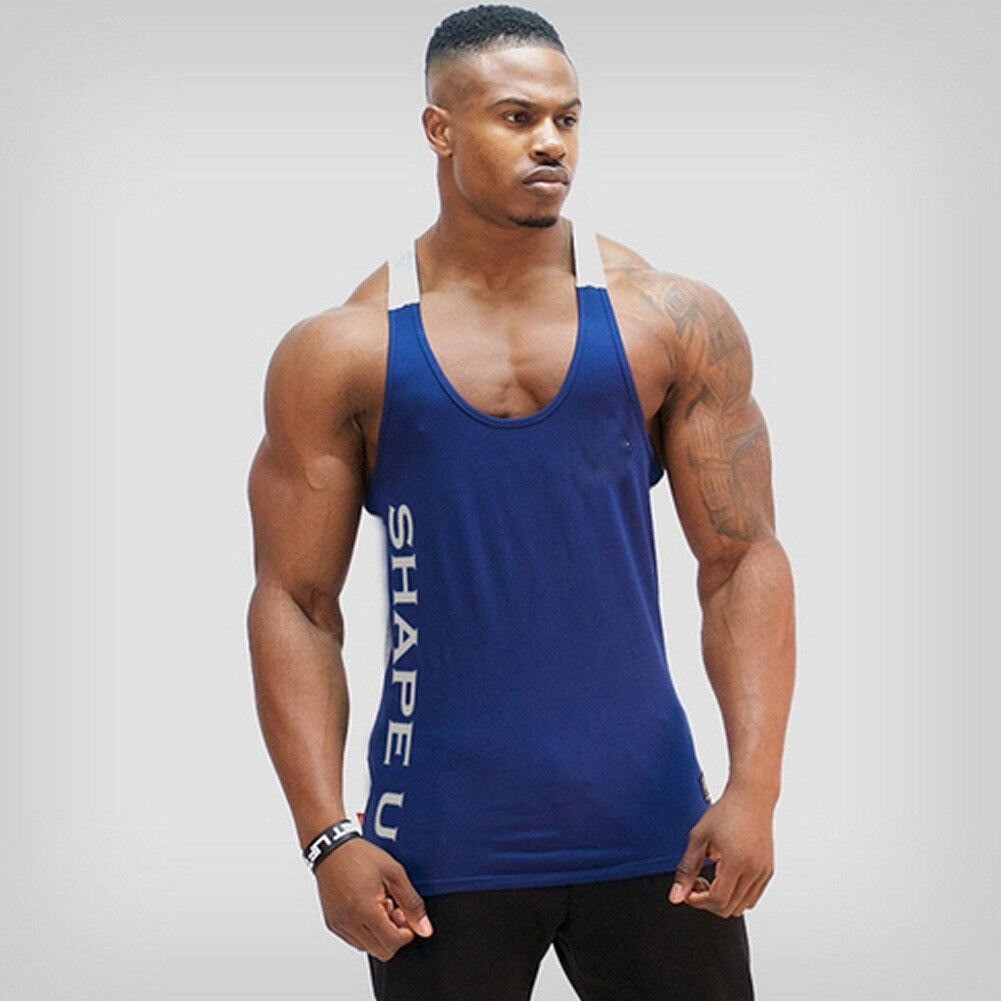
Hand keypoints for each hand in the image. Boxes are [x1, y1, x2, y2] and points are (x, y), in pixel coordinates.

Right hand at [314, 837, 433, 960]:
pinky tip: (367, 908)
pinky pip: (354, 940)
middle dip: (393, 936)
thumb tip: (424, 928)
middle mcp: (349, 922)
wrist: (332, 849)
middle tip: (394, 911)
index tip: (407, 918)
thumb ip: (411, 903)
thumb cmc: (360, 856)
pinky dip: (365, 931)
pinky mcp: (332, 924)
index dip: (406, 934)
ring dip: (379, 934)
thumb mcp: (394, 873)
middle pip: (381, 951)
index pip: (392, 943)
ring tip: (379, 907)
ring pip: (367, 948)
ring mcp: (339, 925)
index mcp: (365, 910)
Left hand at [667, 786, 774, 917]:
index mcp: (736, 862)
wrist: (751, 798)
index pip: (717, 900)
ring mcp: (763, 872)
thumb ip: (686, 869)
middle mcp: (754, 870)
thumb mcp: (698, 838)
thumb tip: (677, 896)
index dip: (698, 901)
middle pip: (729, 909)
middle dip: (708, 902)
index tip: (689, 891)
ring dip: (723, 900)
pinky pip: (752, 897)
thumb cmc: (726, 812)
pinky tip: (726, 876)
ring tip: (712, 877)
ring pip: (742, 907)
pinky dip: (737, 895)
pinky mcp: (768, 871)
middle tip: (697, 883)